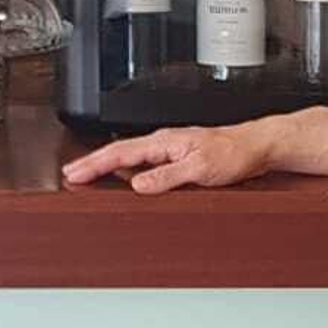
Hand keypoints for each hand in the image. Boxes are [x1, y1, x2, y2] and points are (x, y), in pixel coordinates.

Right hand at [63, 122, 273, 194]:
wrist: (256, 147)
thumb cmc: (233, 153)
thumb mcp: (199, 169)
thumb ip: (167, 177)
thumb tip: (139, 186)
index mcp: (164, 142)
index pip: (120, 153)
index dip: (95, 164)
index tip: (75, 173)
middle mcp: (164, 143)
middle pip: (119, 153)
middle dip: (93, 163)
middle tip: (71, 174)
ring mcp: (169, 150)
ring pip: (130, 157)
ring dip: (108, 166)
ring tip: (88, 176)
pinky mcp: (177, 158)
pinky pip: (144, 163)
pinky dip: (127, 170)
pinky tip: (124, 179)